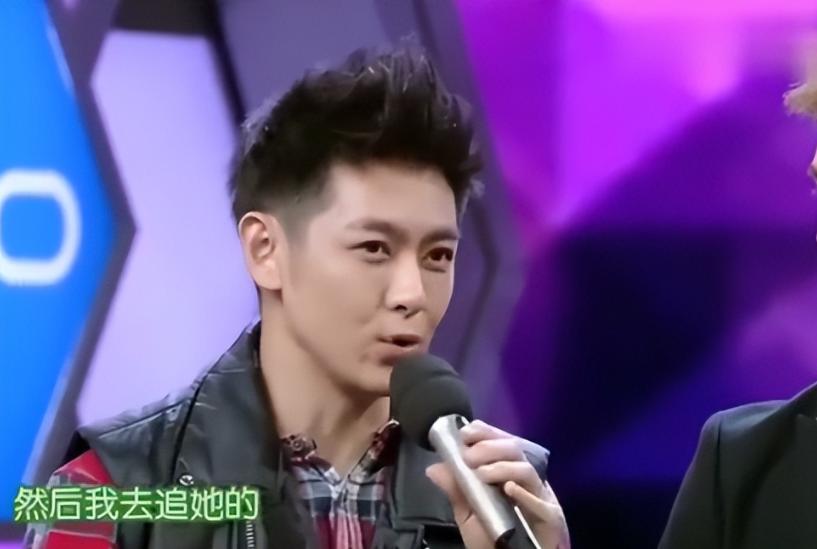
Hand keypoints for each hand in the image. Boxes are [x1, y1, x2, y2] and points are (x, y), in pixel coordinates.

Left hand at [425, 420, 569, 548]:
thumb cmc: (494, 538)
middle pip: (515, 449)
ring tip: (481, 473)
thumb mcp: (468, 515)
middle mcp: (526, 479)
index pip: (501, 441)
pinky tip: (509, 488)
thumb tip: (433, 468)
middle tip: (469, 456)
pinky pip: (542, 503)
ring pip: (527, 470)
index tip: (465, 433)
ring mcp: (540, 497)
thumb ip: (455, 491)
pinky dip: (525, 494)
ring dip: (502, 466)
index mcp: (509, 471)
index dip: (485, 432)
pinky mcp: (551, 518)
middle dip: (490, 446)